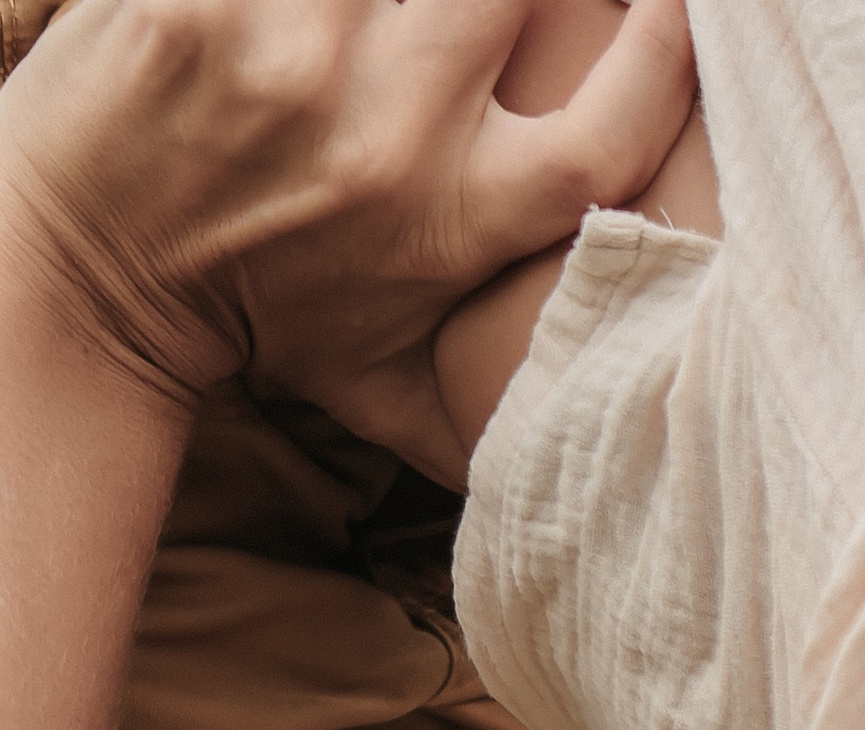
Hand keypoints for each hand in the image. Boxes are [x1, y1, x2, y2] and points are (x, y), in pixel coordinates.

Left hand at [0, 0, 691, 464]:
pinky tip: (312, 12)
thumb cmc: (260, 327)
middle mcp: (397, 130)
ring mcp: (301, 45)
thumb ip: (499, 410)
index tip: (679, 9)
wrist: (92, 276)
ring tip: (399, 20)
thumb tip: (624, 456)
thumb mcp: (392, 389)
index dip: (667, 54)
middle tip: (508, 9)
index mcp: (457, 219)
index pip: (609, 128)